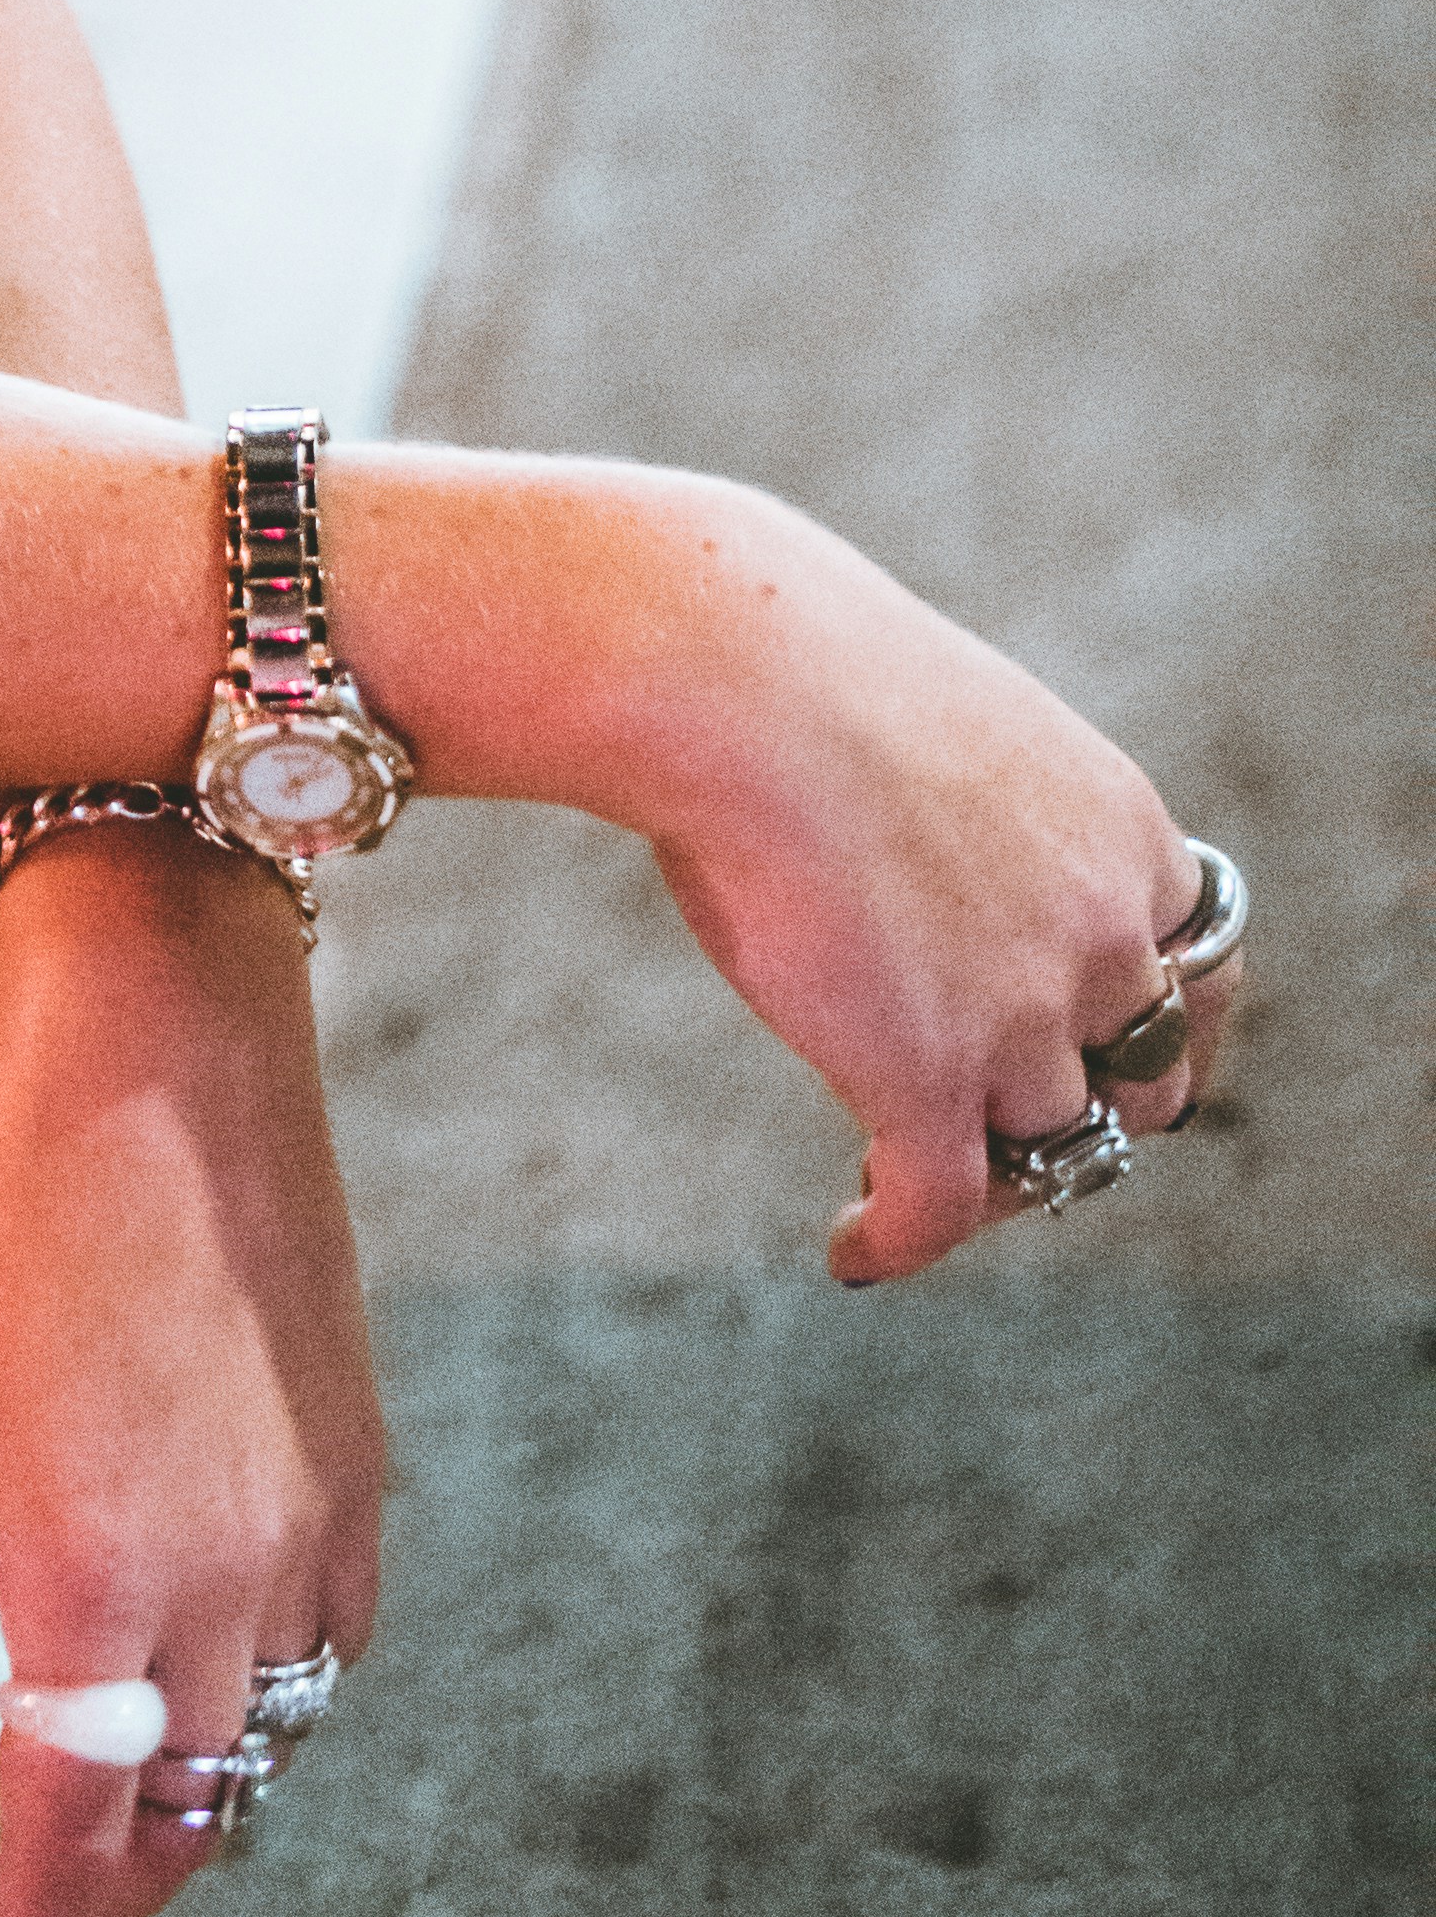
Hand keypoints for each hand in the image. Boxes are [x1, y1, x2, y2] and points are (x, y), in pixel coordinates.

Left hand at [0, 830, 380, 1916]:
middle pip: (176, 1812)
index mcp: (102, 1572)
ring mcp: (315, 1529)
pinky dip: (251, 1706)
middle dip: (101, 1896)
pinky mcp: (357, 1474)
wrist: (171, 1031)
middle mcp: (232, 1577)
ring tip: (99, 1831)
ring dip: (184, 1805)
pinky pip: (317, 1652)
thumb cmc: (13, 1189)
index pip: (69, 1830)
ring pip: (260, 1745)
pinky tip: (191, 1685)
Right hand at [633, 490, 1233, 1285]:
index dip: (1152, 1031)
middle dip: (1077, 1109)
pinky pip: (942, 1208)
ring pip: (1044, 1147)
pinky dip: (901, 1239)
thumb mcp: (943, 726)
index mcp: (1120, 830)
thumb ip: (978, 813)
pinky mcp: (927, 1077)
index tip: (1102, 1058)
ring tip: (902, 1183)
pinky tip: (854, 1248)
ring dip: (985, 1177)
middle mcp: (1100, 931)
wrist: (721, 671)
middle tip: (996, 1122)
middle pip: (1136, 1080)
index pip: (1195, 973)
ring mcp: (1022, 1014)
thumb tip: (922, 864)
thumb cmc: (788, 667)